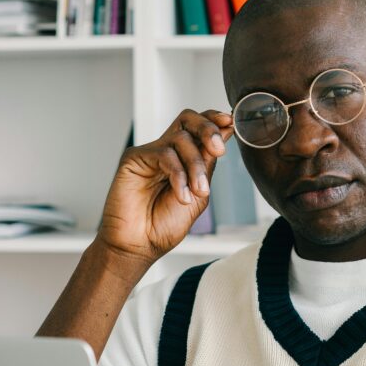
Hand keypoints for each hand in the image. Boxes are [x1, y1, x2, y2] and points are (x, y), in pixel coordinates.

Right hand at [98, 109, 233, 263]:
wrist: (139, 246)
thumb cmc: (164, 226)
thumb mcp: (198, 194)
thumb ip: (208, 165)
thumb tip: (225, 133)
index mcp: (183, 159)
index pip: (198, 128)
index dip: (214, 120)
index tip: (230, 123)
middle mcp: (167, 151)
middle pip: (188, 119)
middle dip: (208, 129)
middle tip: (219, 149)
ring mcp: (150, 153)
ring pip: (180, 139)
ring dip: (195, 166)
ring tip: (198, 192)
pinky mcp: (134, 158)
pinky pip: (164, 154)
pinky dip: (178, 175)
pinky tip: (181, 196)